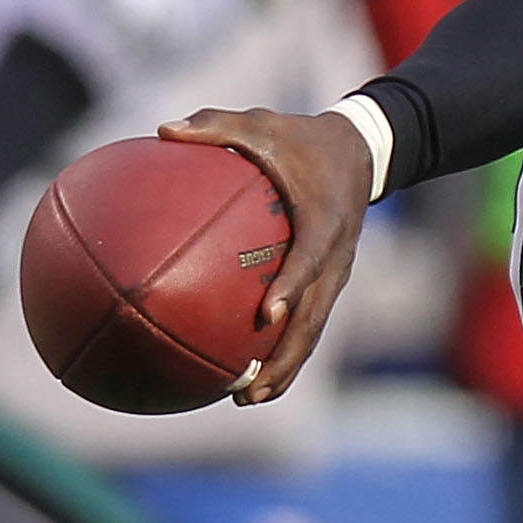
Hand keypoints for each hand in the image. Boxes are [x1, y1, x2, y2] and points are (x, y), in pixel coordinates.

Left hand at [160, 105, 374, 403]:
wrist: (360, 151)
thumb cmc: (303, 138)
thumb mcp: (263, 122)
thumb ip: (216, 125)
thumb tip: (162, 129)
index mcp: (324, 219)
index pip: (310, 259)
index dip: (292, 286)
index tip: (266, 313)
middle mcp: (335, 257)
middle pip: (314, 318)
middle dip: (286, 358)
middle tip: (250, 388)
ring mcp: (334, 275)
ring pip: (312, 331)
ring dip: (285, 368)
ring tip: (248, 399)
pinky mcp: (329, 283)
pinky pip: (307, 322)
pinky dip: (284, 351)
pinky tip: (248, 373)